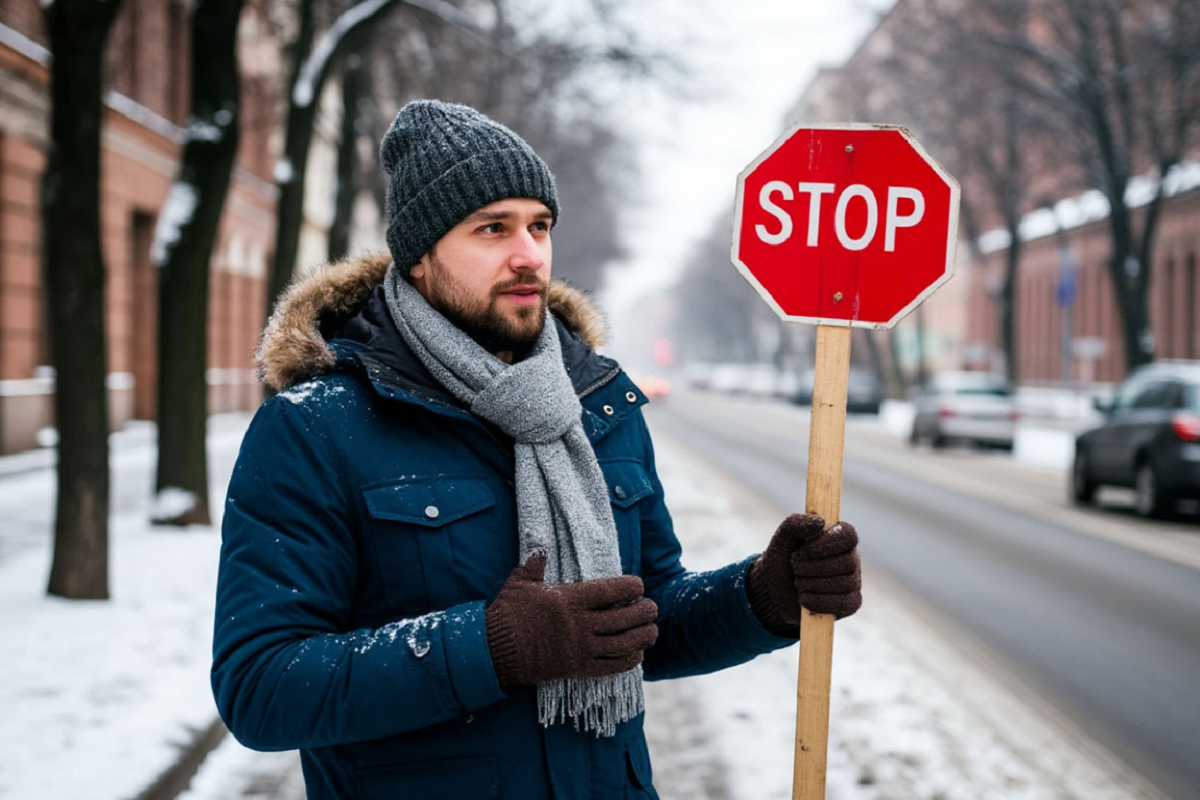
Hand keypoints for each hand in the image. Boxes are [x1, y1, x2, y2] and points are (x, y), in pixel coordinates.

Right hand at [485, 554, 658, 689]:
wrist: (494, 650)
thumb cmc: (507, 613)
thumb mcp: (520, 582)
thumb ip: (534, 563)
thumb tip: (539, 544)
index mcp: (570, 599)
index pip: (610, 590)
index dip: (630, 587)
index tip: (639, 585)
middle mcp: (580, 624)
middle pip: (624, 617)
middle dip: (644, 612)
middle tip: (653, 608)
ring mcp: (580, 648)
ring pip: (623, 643)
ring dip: (642, 637)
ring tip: (652, 631)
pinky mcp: (577, 669)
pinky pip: (610, 666)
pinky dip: (628, 661)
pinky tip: (636, 655)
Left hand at [747, 513, 861, 630]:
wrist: (774, 589)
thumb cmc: (783, 558)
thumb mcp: (782, 537)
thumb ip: (797, 523)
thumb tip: (820, 522)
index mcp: (838, 537)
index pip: (849, 535)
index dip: (829, 542)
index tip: (807, 547)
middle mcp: (850, 558)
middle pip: (847, 562)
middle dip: (814, 566)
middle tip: (795, 566)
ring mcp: (853, 582)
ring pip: (844, 584)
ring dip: (812, 583)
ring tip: (798, 581)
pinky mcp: (849, 604)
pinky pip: (845, 604)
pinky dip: (819, 601)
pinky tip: (804, 598)